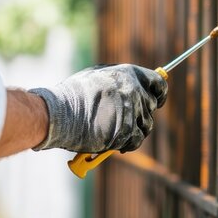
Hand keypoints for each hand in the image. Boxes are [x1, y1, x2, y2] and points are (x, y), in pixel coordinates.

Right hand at [29, 64, 167, 152]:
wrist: (59, 113)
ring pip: (146, 126)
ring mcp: (131, 111)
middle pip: (151, 106)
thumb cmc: (74, 95)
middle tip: (125, 119)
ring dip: (135, 130)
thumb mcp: (98, 76)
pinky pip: (136, 140)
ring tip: (117, 131)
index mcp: (129, 74)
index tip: (157, 100)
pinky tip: (116, 143)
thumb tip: (136, 85)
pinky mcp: (126, 132)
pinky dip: (128, 144)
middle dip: (141, 114)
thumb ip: (120, 80)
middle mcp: (134, 91)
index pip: (158, 84)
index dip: (158, 94)